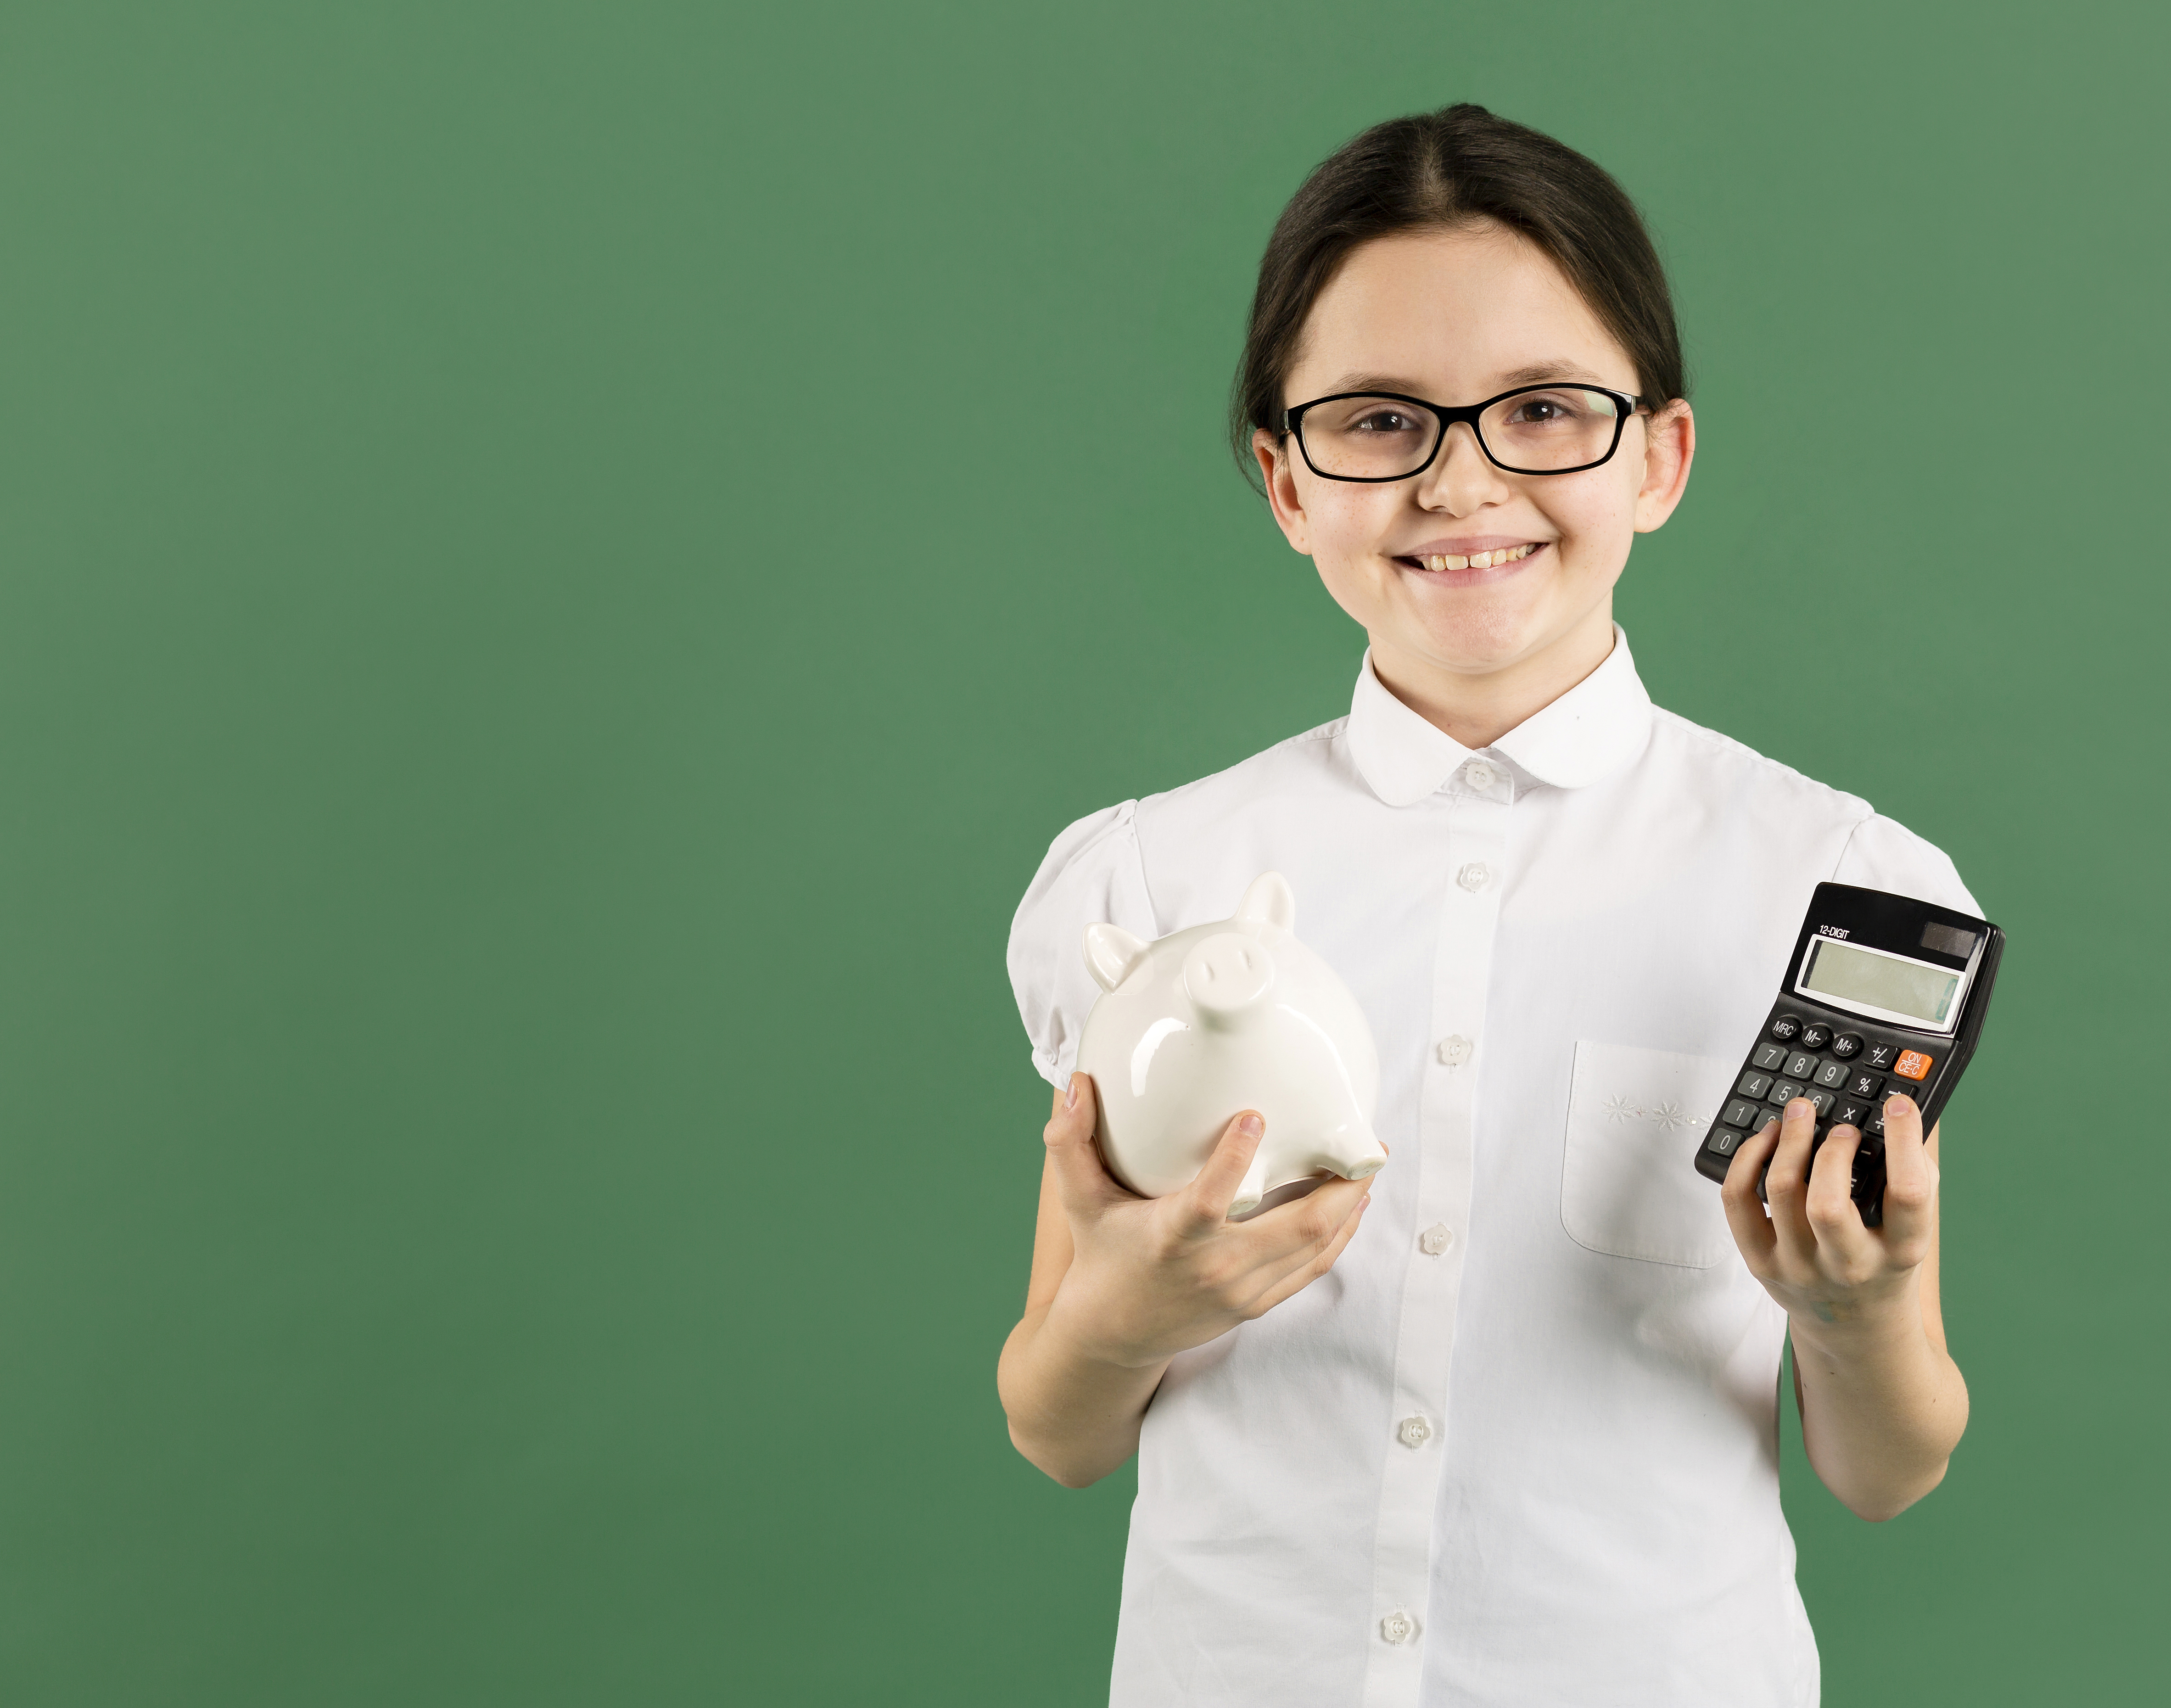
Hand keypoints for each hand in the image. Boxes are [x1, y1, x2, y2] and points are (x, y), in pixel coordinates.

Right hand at [1041, 1072, 1377, 1368]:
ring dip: (1350, 1206)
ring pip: (1315, 1247)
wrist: (1110, 1337)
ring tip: (1370, 1166)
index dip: (1236, 1157)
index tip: (1256, 1116)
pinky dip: (1338, 1236)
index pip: (1210, 1198)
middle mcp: (1214, 1267)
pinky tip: (1352, 1207)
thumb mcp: (1081, 1201)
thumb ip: (1070, 1143)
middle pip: (1297, 1226)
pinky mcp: (1256, 1305)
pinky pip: (1311, 1268)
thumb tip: (1075, 1084)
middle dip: (1341, 1183)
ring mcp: (1241, 1290)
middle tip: (1367, 1143)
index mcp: (1172, 1238)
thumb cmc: (1100, 1257)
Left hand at [1721, 1093, 1937, 1331]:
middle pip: (1828, 1204)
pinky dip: (1747, 1159)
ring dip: (1788, 1142)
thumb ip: (1911, 1175)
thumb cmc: (1884, 1262)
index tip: (1898, 1105)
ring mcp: (1799, 1267)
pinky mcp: (1760, 1262)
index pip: (1909, 1195)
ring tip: (1798, 1115)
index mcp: (1900, 1253)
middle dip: (1831, 1151)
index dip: (1904, 1142)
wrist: (1856, 1328)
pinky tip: (1765, 1139)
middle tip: (1839, 1127)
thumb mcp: (1910, 1229)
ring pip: (1781, 1192)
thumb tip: (1894, 1112)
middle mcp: (1848, 1266)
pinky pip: (1739, 1200)